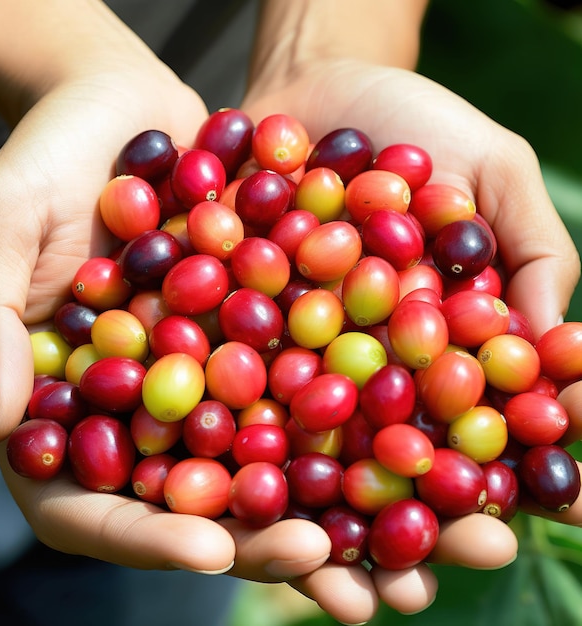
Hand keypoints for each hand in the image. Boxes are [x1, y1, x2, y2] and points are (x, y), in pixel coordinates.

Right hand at [0, 57, 343, 617]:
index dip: (144, 535)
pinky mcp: (260, 336)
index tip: (210, 548)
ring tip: (397, 541)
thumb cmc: (48, 157)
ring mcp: (207, 377)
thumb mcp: (2, 223)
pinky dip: (355, 415)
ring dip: (327, 505)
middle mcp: (141, 409)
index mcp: (66, 409)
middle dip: (257, 539)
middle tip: (323, 560)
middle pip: (192, 503)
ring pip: (264, 462)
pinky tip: (413, 439)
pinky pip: (308, 384)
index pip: (89, 505)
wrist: (126, 108)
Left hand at [241, 59, 580, 616]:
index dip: (483, 480)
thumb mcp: (493, 173)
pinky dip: (219, 439)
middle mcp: (356, 362)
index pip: (462, 428)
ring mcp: (284, 351)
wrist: (315, 87)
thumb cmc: (416, 124)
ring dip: (306, 516)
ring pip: (293, 447)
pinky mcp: (218, 328)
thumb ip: (532, 253)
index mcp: (428, 342)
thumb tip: (564, 349)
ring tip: (318, 577)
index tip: (501, 528)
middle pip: (377, 456)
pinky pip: (216, 391)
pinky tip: (223, 500)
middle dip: (396, 523)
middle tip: (408, 591)